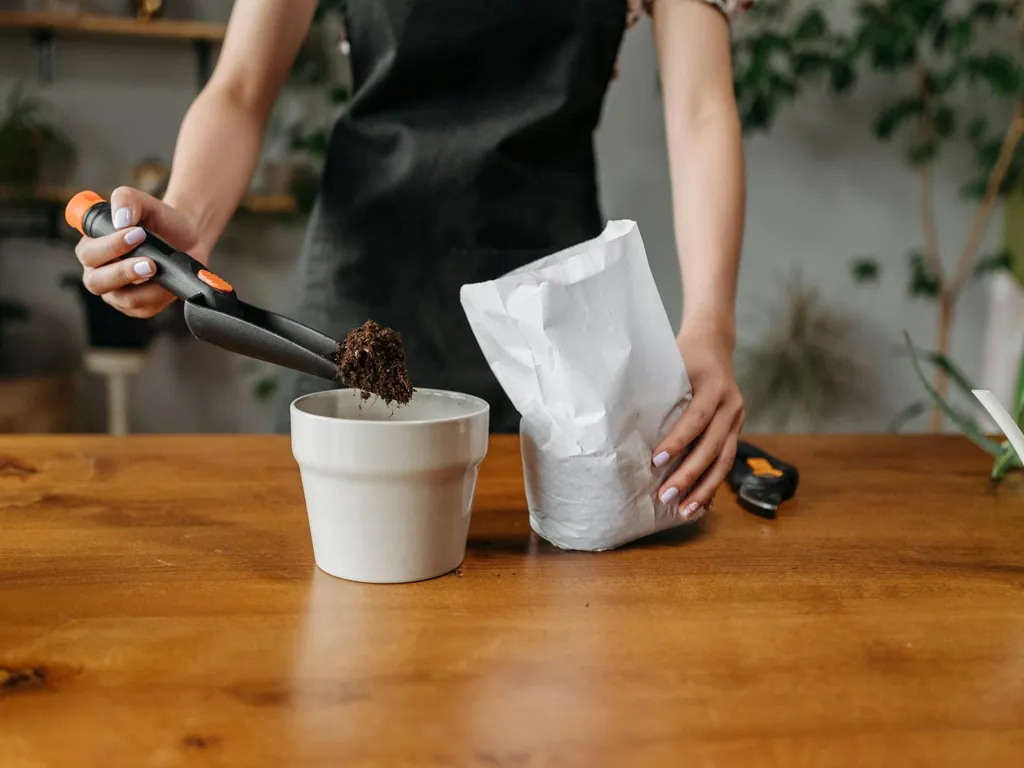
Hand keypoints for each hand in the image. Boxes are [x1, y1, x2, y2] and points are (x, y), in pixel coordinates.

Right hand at [74, 187, 204, 318]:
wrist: (187, 237)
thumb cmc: (158, 220)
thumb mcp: (142, 202)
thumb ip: (125, 200)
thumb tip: (121, 220)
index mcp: (92, 248)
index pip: (88, 254)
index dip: (109, 247)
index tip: (136, 233)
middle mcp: (99, 272)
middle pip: (96, 282)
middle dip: (122, 272)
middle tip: (148, 261)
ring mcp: (118, 293)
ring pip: (120, 298)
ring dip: (142, 286)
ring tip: (158, 268)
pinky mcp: (139, 307)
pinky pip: (143, 307)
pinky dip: (157, 296)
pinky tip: (166, 281)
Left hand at [652, 323, 744, 519]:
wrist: (714, 343)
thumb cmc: (683, 355)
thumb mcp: (672, 363)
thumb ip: (657, 388)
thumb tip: (624, 420)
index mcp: (713, 386)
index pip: (695, 418)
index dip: (677, 441)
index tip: (656, 460)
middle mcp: (731, 404)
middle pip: (711, 446)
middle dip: (689, 475)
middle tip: (664, 496)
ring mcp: (737, 419)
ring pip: (724, 460)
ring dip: (704, 489)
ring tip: (684, 511)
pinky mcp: (736, 430)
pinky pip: (726, 461)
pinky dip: (713, 484)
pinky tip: (701, 504)